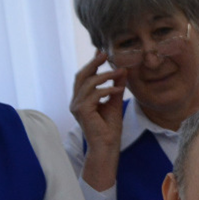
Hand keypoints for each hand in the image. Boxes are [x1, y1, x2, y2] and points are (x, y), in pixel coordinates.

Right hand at [69, 50, 125, 185]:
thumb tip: (123, 71)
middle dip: (93, 63)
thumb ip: (116, 87)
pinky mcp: (81, 111)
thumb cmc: (110, 129)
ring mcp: (76, 106)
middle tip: (105, 54)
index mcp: (81, 99)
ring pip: (88, 83)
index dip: (92, 63)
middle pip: (82, 76)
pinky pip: (94, 94)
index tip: (101, 52)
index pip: (84, 77)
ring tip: (119, 72)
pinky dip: (107, 89)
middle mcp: (76, 101)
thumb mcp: (114, 103)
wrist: (107, 146)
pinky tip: (118, 88)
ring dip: (105, 76)